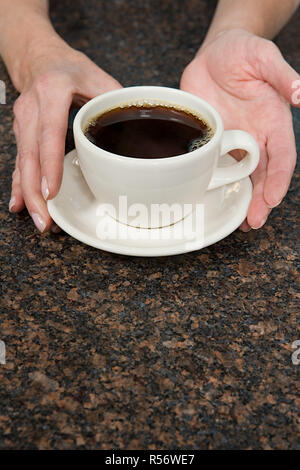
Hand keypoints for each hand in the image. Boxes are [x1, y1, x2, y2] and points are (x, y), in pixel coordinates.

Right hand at [10, 39, 121, 232]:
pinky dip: (19, 185)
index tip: (52, 191)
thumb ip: (114, 99)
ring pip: (22, 163)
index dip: (50, 163)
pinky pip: (19, 162)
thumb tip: (139, 127)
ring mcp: (22, 123)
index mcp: (52, 92)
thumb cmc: (67, 67)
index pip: (50, 132)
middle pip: (30, 155)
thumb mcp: (95, 75)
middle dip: (35, 191)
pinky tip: (20, 204)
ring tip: (39, 220)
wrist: (38, 57)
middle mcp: (32, 109)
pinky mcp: (21, 133)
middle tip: (45, 220)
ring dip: (28, 194)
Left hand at [180, 29, 299, 230]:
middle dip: (260, 200)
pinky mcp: (212, 141)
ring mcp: (233, 142)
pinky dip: (215, 185)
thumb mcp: (265, 58)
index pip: (282, 157)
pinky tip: (211, 200)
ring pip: (240, 177)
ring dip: (240, 199)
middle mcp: (255, 137)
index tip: (273, 198)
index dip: (279, 179)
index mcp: (273, 122)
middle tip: (253, 222)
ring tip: (237, 222)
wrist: (215, 54)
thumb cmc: (244, 52)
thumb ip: (283, 77)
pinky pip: (214, 166)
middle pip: (262, 175)